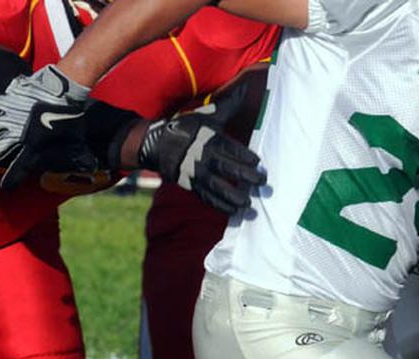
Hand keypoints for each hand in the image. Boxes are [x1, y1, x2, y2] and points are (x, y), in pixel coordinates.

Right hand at [0, 64, 94, 189]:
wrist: (64, 91)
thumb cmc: (71, 117)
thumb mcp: (75, 140)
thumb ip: (77, 156)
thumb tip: (91, 169)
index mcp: (33, 147)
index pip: (19, 169)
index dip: (12, 179)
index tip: (6, 187)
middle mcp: (18, 135)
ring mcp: (12, 117)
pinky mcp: (9, 100)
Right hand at [138, 94, 265, 213]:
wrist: (156, 144)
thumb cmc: (188, 127)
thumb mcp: (208, 115)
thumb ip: (229, 104)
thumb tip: (246, 86)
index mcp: (209, 138)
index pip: (230, 148)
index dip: (245, 157)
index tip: (258, 163)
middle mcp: (202, 157)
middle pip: (227, 169)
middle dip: (246, 177)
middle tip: (262, 184)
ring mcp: (195, 173)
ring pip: (217, 187)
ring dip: (234, 197)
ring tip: (249, 204)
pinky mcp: (189, 185)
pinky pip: (206, 197)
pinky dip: (220, 206)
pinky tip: (234, 212)